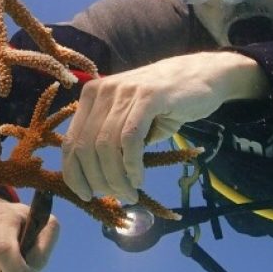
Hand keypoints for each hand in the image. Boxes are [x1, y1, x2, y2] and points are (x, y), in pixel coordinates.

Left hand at [61, 51, 267, 203]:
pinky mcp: (148, 96)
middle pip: (86, 146)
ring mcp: (125, 91)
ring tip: (130, 193)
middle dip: (98, 180)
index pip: (71, 140)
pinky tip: (139, 178)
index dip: (74, 173)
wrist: (201, 75)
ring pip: (107, 145)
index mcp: (92, 95)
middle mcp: (103, 90)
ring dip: (116, 178)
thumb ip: (112, 140)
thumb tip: (99, 180)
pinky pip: (130, 138)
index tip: (85, 195)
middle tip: (117, 196)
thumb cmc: (165, 102)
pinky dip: (132, 164)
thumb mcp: (130, 118)